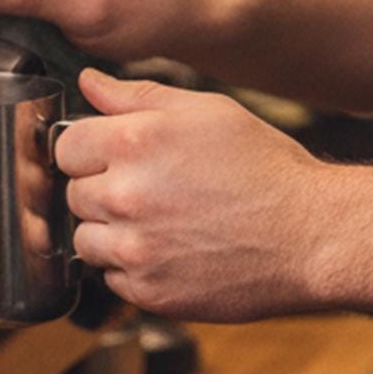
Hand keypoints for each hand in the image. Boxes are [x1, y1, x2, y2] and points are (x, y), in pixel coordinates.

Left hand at [56, 68, 329, 319]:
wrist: (307, 233)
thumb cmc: (263, 165)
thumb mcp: (205, 111)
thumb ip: (137, 96)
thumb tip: (88, 81)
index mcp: (134, 141)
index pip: (65, 146)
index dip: (88, 148)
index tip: (112, 154)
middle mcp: (124, 196)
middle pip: (72, 193)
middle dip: (102, 188)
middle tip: (151, 186)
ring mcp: (134, 249)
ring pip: (86, 240)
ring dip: (112, 231)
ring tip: (162, 219)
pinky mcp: (147, 292)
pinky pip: (112, 277)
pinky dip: (133, 266)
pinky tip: (173, 248)